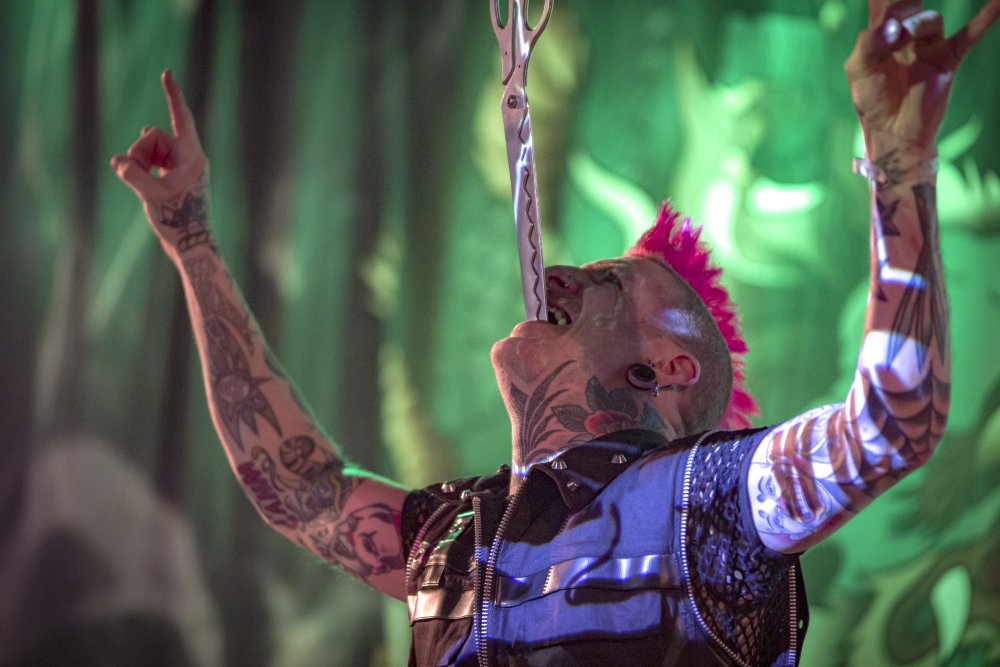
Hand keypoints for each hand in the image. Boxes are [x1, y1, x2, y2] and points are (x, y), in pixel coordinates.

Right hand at [110, 70, 209, 250]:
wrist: (192, 245)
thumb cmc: (178, 222)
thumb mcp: (151, 196)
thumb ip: (132, 174)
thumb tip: (118, 160)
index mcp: (193, 157)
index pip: (181, 119)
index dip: (173, 95)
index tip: (167, 73)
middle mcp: (190, 158)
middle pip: (155, 137)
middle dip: (139, 151)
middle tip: (133, 174)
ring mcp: (183, 167)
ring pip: (151, 149)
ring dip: (139, 161)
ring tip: (139, 183)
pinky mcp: (175, 176)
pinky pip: (152, 161)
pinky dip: (141, 167)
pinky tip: (137, 179)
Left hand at [845, 0, 999, 156]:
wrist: (892, 131)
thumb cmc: (871, 100)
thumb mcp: (859, 70)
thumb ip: (868, 44)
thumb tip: (893, 27)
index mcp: (881, 35)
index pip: (883, 6)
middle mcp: (906, 35)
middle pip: (908, 5)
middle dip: (901, 6)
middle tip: (894, 25)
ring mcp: (929, 46)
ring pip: (930, 20)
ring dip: (917, 24)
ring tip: (905, 35)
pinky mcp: (947, 59)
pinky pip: (969, 35)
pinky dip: (985, 19)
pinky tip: (997, 4)